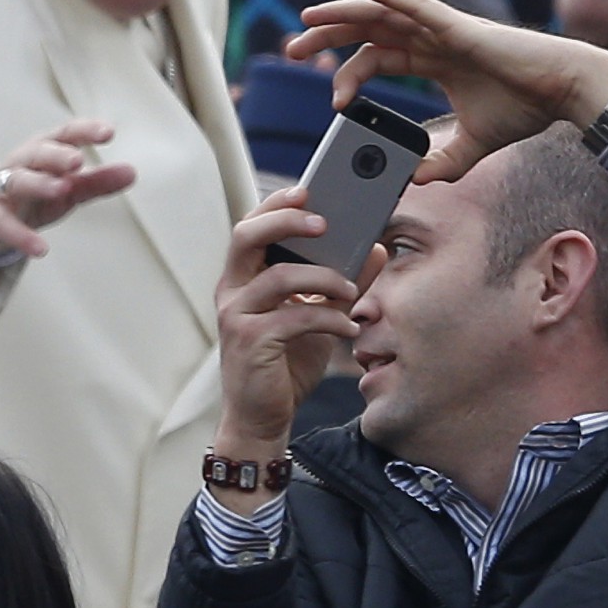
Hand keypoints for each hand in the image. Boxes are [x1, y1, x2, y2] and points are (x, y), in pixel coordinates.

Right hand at [0, 120, 134, 257]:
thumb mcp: (69, 188)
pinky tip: (40, 249)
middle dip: (57, 155)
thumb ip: (99, 181)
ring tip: (62, 189)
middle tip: (78, 161)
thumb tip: (133, 172)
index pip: (66, 134)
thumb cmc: (34, 194)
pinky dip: (20, 236)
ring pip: (17, 180)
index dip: (85, 131)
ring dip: (39, 184)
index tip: (109, 132)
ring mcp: (3, 189)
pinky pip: (3, 224)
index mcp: (44, 151)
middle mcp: (23, 164)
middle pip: (38, 153)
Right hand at [210, 187, 364, 510]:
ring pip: (279, 275)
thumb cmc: (286, 361)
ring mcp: (237, 315)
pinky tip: (349, 329)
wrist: (263, 417)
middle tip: (325, 222)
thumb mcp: (319, 315)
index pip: (251, 226)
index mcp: (243, 276)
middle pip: (246, 236)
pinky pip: (295, 317)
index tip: (308, 190)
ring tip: (351, 289)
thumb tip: (375, 247)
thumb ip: (341, 281)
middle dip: (286, 221)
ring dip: (323, 277)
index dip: (276, 205)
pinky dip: (329, 318)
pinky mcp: (250, 341)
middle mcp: (232, 289)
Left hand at [286, 0, 607, 182]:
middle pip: (367, 31)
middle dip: (327, 38)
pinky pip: (413, 5)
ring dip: (341, 13)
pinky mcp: (456, 25)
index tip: (335, 104)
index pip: (375, 58)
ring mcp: (441, 28)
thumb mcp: (474, 144)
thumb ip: (444, 161)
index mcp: (431, 59)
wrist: (562, 92)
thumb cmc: (526, 107)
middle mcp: (430, 38)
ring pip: (380, 13)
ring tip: (306, 19)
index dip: (349, 76)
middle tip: (292, 50)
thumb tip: (417, 180)